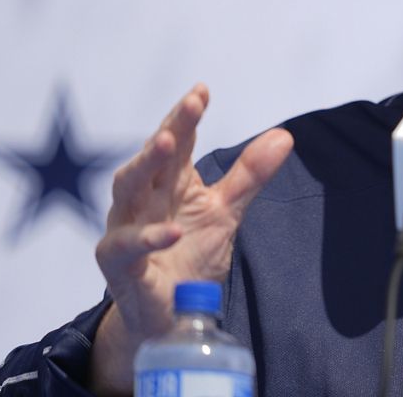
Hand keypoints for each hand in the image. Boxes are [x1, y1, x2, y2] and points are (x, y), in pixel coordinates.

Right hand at [88, 85, 292, 395]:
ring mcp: (125, 228)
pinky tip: (172, 230)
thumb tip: (284, 134)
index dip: (186, 117)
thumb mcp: (226, 211)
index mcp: (168, 183)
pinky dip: (148, 237)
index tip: (202, 90)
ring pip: (126, 190)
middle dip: (169, 130)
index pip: (177, 144)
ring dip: (146, 165)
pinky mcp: (118, 265)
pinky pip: (126, 246)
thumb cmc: (190, 252)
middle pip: (150, 159)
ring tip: (169, 143)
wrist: (169, 312)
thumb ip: (249, 175)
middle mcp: (141, 199)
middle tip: (189, 107)